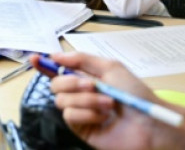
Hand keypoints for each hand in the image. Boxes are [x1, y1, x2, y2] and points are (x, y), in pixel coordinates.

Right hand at [44, 52, 184, 149]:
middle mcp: (81, 95)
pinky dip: (86, 113)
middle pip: (56, 84)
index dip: (45, 65)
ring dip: (86, 99)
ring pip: (62, 100)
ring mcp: (81, 112)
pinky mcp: (81, 129)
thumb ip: (81, 60)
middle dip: (71, 83)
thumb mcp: (111, 68)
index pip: (60, 70)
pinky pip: (70, 116)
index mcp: (88, 78)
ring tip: (108, 103)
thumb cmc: (136, 95)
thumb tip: (56, 55)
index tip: (35, 58)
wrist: (149, 123)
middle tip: (92, 85)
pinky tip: (102, 117)